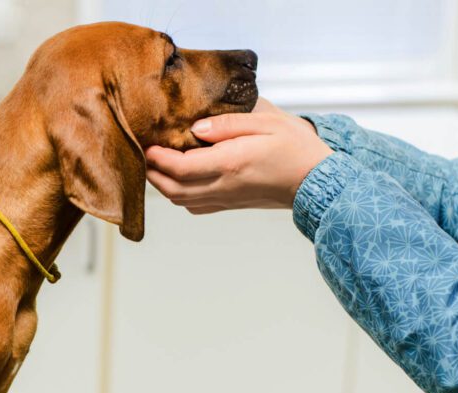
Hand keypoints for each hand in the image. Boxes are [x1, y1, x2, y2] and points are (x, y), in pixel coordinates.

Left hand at [145, 98, 332, 213]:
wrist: (317, 180)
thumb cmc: (295, 146)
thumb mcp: (266, 122)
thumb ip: (228, 124)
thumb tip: (195, 129)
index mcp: (230, 164)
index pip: (180, 167)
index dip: (157, 157)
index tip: (145, 142)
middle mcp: (223, 186)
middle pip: (172, 188)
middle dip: (151, 173)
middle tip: (140, 153)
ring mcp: (225, 199)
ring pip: (180, 200)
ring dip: (161, 185)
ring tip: (153, 164)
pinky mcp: (229, 205)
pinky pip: (194, 205)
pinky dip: (177, 195)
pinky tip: (176, 179)